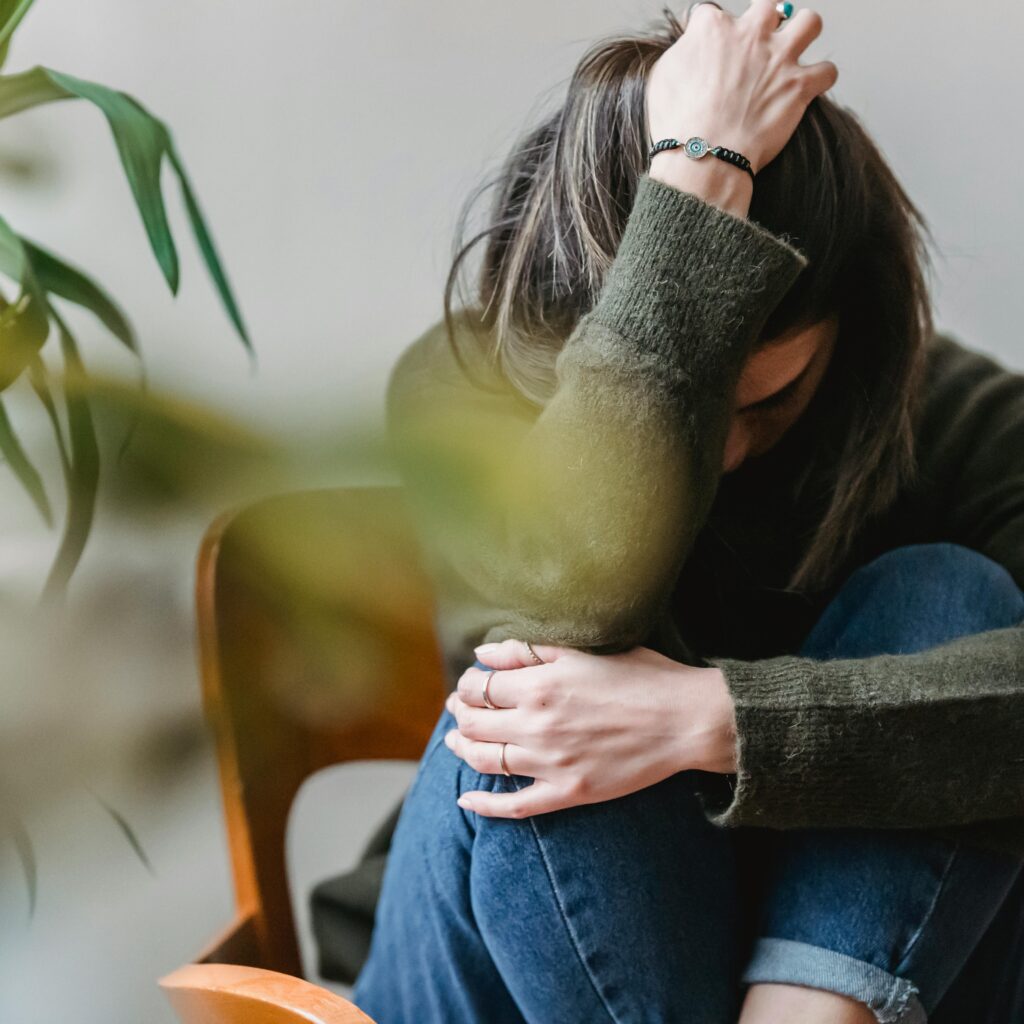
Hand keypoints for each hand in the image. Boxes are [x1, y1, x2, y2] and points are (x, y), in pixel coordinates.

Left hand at [444, 639, 736, 818]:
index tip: (471, 683)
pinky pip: (515, 806)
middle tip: (458, 709)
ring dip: (462, 750)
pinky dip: (484, 806)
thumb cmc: (640, 676)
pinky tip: (466, 801)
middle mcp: (537, 725)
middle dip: (459, 714)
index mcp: (539, 686)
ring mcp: (551, 764)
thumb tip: (482, 655)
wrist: (685, 720)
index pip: (478, 687)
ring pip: (484, 761)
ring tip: (456, 741)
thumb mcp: (583, 651)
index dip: (467, 684)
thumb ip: (527, 651)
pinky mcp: (568, 794)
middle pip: (473, 724)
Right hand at [646, 0, 837, 175]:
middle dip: (765, 22)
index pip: (713, 13)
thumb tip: (692, 46)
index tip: (711, 52)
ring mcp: (779, 59)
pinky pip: (827, 71)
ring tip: (792, 54)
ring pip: (810, 23)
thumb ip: (683, 52)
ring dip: (803, 35)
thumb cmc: (677, 123)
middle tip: (757, 46)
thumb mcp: (663, 77)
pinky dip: (821, 79)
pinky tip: (809, 88)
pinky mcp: (799, 87)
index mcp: (714, 28)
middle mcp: (751, 34)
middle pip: (768, 6)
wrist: (702, 156)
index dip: (711, 34)